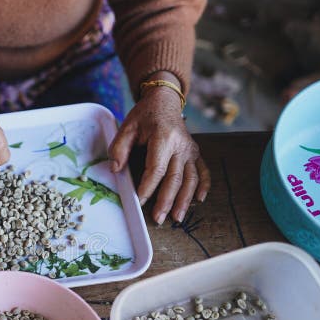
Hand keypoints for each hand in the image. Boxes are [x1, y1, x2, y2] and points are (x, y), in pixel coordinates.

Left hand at [110, 73, 209, 224]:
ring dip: (185, 200)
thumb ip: (119, 148)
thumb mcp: (127, 126)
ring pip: (191, 179)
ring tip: (177, 217)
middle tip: (159, 218)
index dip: (148, 187)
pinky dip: (203, 186)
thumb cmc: (145, 115)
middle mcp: (181, 145)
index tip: (140, 201)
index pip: (156, 168)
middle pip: (175, 177)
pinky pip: (203, 171)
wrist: (165, 101)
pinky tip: (199, 200)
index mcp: (163, 137)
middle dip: (166, 200)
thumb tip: (115, 170)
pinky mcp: (196, 153)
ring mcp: (191, 150)